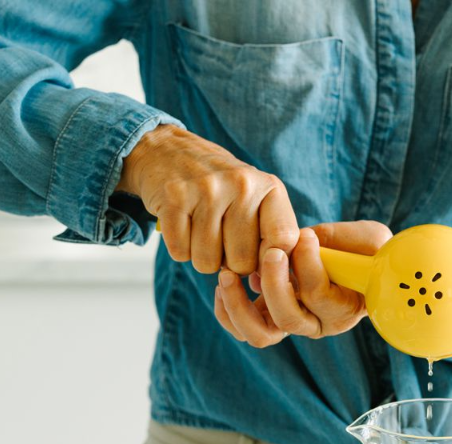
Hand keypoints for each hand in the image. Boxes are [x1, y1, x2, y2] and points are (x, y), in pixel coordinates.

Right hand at [117, 125, 298, 273]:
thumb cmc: (220, 188)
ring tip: (201, 230)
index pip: (283, 243)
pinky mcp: (174, 198)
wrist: (169, 151)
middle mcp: (241, 184)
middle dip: (230, 263)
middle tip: (221, 238)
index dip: (269, 263)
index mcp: (269, 187)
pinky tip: (182, 225)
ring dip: (202, 257)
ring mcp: (206, 189)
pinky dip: (180, 249)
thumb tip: (265, 284)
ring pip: (208, 263)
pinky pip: (180, 253)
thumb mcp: (255, 199)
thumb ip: (270, 237)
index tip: (257, 259)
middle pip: (243, 263)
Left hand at [214, 220, 391, 346]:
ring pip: (260, 334)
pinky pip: (241, 328)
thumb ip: (340, 242)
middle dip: (274, 283)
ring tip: (229, 273)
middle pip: (288, 318)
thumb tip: (300, 242)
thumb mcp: (363, 238)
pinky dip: (227, 309)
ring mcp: (289, 324)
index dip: (309, 265)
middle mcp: (316, 324)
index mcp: (343, 310)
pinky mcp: (267, 317)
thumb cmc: (362, 246)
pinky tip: (226, 278)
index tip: (304, 235)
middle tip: (270, 252)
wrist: (350, 256)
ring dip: (239, 305)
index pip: (319, 296)